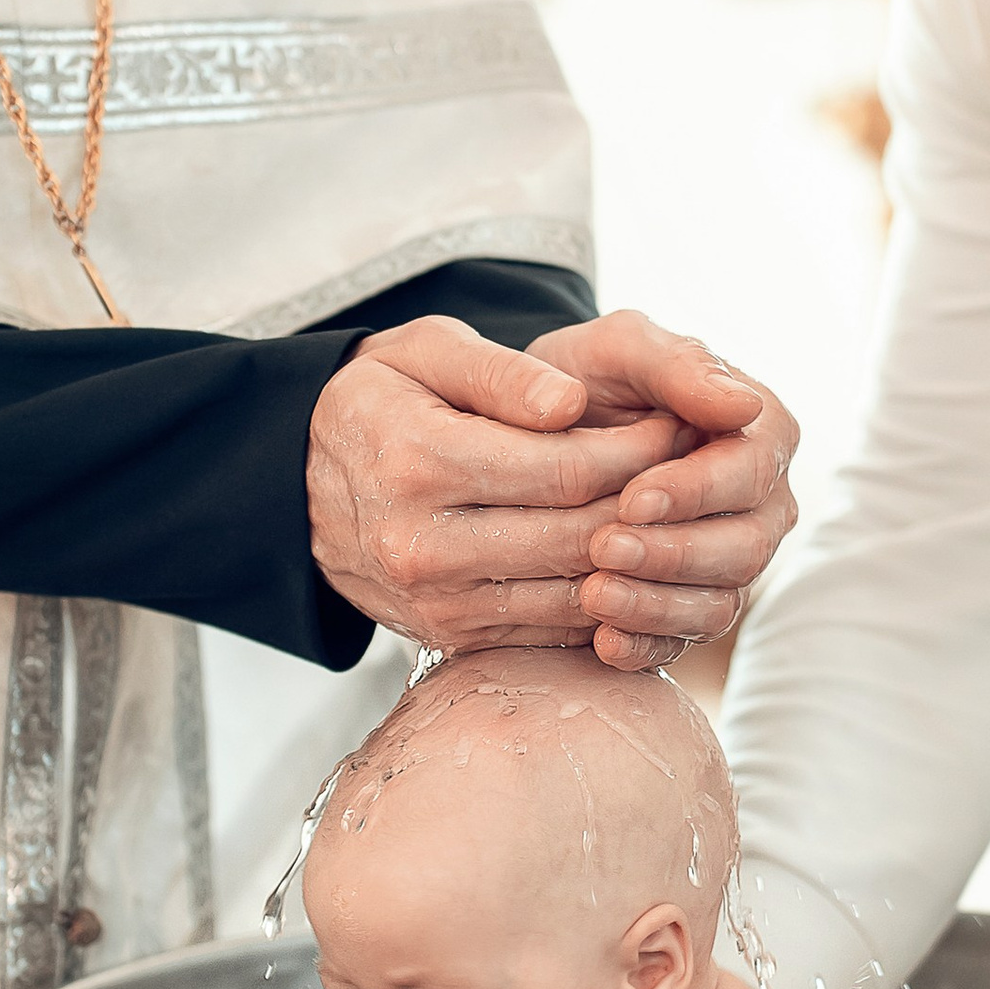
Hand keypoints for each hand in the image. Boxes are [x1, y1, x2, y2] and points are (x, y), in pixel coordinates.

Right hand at [307, 314, 681, 657]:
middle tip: (690, 469)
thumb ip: (501, 372)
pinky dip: (602, 596)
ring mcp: (436, 601)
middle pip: (581, 536)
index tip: (674, 424)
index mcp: (418, 461)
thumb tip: (573, 404)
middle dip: (651, 503)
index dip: (638, 450)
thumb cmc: (380, 400)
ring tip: (669, 511)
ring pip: (576, 591)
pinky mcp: (450, 636)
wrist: (299, 483)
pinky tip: (625, 554)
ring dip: (637, 557)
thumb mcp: (424, 351)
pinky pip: (554, 627)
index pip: (567, 469)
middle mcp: (422, 544)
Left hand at [524, 310, 800, 670]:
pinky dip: (646, 646)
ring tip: (593, 593)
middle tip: (603, 548)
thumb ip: (679, 364)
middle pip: (744, 548)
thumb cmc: (589, 376)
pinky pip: (684, 641)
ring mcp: (728, 563)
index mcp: (759, 435)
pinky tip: (602, 642)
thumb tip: (747, 404)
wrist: (539, 428)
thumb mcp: (621, 348)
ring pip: (718, 603)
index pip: (749, 472)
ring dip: (656, 605)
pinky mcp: (689, 608)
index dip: (696, 491)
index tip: (632, 498)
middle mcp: (760, 506)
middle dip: (673, 553)